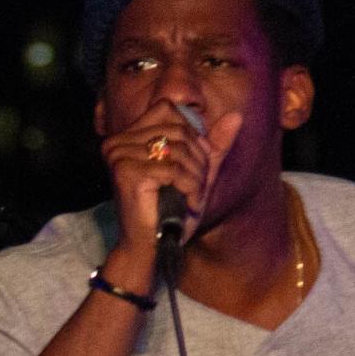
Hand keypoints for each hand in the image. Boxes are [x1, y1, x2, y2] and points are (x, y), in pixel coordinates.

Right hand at [101, 100, 243, 251]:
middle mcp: (117, 141)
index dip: (192, 134)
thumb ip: (214, 144)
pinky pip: (173, 170)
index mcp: (127, 135)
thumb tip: (237, 115)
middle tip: (197, 186)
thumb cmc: (170, 210)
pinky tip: (189, 203)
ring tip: (193, 196)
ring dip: (196, 176)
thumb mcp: (197, 172)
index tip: (194, 164)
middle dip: (198, 159)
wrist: (151, 246)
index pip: (168, 108)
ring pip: (178, 150)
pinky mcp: (126, 173)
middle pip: (178, 131)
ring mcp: (119, 156)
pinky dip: (190, 187)